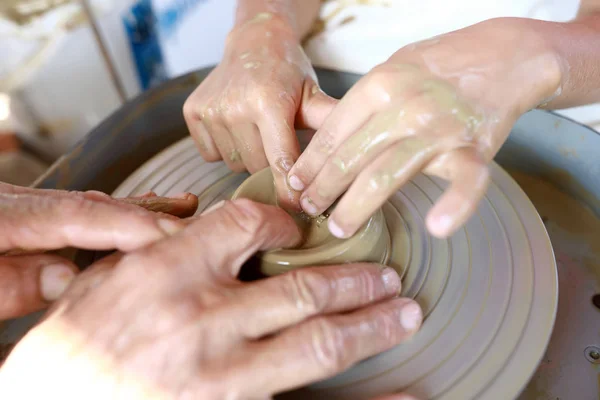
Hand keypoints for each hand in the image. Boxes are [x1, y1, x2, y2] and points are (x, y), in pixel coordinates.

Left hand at [0, 184, 197, 319]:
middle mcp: (21, 202)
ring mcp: (26, 203)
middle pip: (97, 204)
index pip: (81, 214)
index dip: (131, 224)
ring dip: (141, 210)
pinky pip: (83, 208)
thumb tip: (66, 276)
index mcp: (4, 215)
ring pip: (95, 203)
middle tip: (193, 222)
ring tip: (182, 208)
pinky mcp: (28, 211)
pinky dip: (117, 211)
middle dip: (150, 214)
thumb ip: (12, 282)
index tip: (171, 235)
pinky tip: (141, 209)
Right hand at [0, 200, 421, 398]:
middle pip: (305, 286)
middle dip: (356, 279)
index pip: (248, 224)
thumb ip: (162, 246)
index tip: (295, 226)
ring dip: (370, 323)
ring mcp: (223, 371)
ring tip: (404, 312)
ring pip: (319, 340)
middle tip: (388, 275)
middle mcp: (204, 317)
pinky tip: (401, 393)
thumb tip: (205, 223)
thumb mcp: (106, 276)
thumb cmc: (72, 343)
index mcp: (170, 270)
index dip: (281, 219)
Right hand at [183, 14, 335, 209]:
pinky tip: (235, 127)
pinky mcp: (192, 113)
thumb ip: (327, 123)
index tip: (298, 207)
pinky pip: (211, 154)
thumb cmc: (288, 72)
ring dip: (248, 156)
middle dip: (270, 164)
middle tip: (278, 141)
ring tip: (257, 130)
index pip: (280, 162)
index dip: (290, 190)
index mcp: (268, 103)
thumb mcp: (312, 94)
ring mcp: (210, 110)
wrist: (254, 41)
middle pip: (256, 168)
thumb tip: (356, 151)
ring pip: (234, 163)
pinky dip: (225, 148)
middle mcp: (234, 107)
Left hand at [287, 17, 563, 237]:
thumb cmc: (438, 70)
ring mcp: (440, 129)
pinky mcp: (475, 148)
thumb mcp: (391, 74)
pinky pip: (466, 182)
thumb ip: (360, 107)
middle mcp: (406, 106)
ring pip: (387, 176)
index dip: (309, 163)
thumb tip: (320, 145)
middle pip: (351, 157)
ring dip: (356, 207)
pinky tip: (437, 227)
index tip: (295, 184)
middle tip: (308, 210)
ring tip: (338, 227)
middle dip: (323, 189)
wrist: (503, 56)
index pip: (333, 133)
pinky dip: (455, 206)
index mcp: (380, 85)